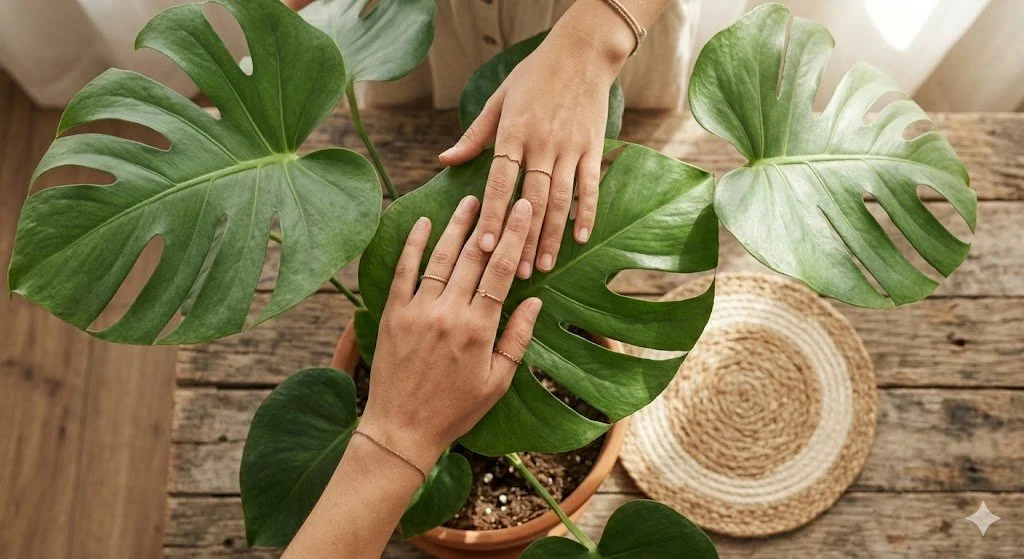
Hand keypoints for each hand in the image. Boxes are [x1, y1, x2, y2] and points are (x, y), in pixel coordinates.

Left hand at [360, 196, 542, 474]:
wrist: (402, 429)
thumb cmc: (455, 410)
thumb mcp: (497, 381)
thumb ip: (516, 338)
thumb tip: (536, 301)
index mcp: (479, 328)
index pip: (501, 271)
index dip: (514, 236)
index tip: (524, 209)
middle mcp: (449, 312)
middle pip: (474, 257)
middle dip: (492, 222)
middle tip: (504, 195)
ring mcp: (418, 310)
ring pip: (441, 258)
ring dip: (457, 227)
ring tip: (470, 202)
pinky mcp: (393, 314)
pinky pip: (404, 272)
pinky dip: (413, 245)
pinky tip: (423, 223)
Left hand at [439, 23, 629, 278]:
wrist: (582, 53)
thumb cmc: (534, 75)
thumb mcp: (498, 99)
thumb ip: (474, 135)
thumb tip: (445, 159)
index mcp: (514, 132)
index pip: (500, 181)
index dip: (491, 214)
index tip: (483, 245)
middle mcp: (543, 143)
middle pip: (531, 199)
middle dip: (522, 238)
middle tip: (515, 272)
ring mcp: (571, 147)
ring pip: (560, 199)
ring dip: (551, 235)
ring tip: (543, 264)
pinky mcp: (593, 147)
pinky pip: (590, 185)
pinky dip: (586, 212)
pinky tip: (580, 237)